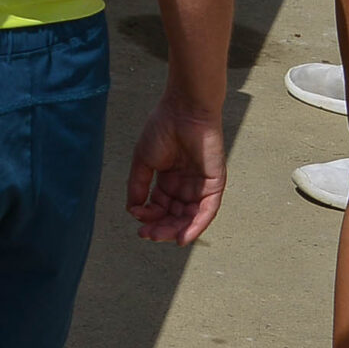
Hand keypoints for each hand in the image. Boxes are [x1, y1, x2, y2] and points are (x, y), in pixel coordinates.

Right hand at [126, 95, 225, 243]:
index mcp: (169, 179)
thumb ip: (138, 186)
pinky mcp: (215, 184)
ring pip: (189, 217)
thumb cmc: (162, 128)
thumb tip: (133, 210)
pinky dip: (196, 226)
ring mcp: (201, 186)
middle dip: (160, 227)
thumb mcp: (144, 160)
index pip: (159, 206)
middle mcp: (186, 186)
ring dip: (175, 230)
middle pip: (174, 215)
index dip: (148, 215)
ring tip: (159, 236)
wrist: (184, 110)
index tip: (136, 217)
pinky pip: (207, 211)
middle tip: (147, 235)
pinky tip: (182, 237)